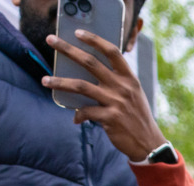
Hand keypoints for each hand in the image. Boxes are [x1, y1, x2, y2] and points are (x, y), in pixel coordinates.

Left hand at [43, 29, 167, 160]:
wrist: (149, 143)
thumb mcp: (133, 94)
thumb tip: (89, 75)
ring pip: (80, 86)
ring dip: (60, 82)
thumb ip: (117, 82)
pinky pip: (86, 112)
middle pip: (90, 62)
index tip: (77, 32)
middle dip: (68, 49)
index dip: (94, 40)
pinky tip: (75, 119)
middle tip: (51, 40)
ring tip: (45, 80)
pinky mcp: (110, 118)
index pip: (111, 52)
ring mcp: (116, 102)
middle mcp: (122, 87)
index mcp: (129, 78)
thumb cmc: (137, 117)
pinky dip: (78, 115)